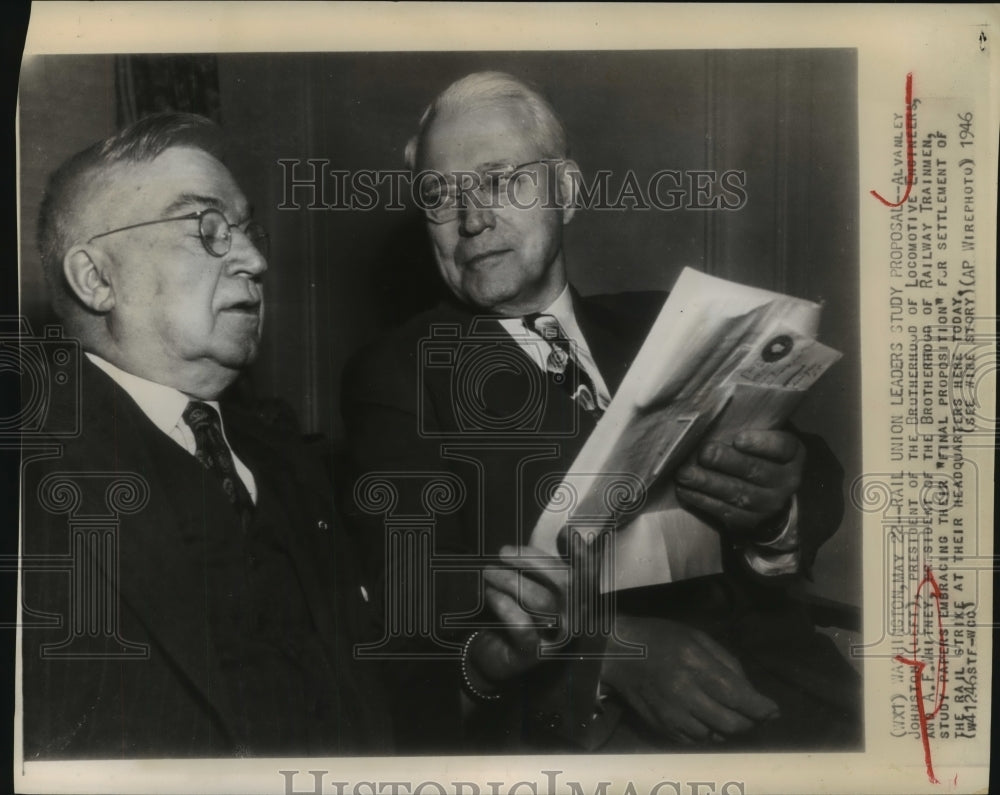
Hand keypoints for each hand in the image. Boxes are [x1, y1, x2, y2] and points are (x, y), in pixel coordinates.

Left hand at [466, 544, 569, 692]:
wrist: (491, 650)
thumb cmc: (514, 608)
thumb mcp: (531, 581)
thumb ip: (547, 561)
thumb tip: (568, 531)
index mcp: (578, 599)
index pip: (588, 574)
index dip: (583, 554)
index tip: (567, 531)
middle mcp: (575, 618)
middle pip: (565, 582)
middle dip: (532, 561)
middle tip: (503, 552)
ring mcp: (558, 638)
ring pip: (540, 601)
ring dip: (510, 581)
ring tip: (488, 573)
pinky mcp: (535, 653)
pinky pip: (522, 625)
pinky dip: (504, 606)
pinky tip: (490, 595)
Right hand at [603, 616, 778, 742]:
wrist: (617, 654)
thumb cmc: (660, 638)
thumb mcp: (696, 636)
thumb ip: (726, 661)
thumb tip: (751, 691)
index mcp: (694, 664)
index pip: (738, 696)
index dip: (761, 708)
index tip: (774, 711)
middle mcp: (684, 693)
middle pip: (731, 723)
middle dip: (749, 722)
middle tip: (755, 715)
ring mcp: (671, 714)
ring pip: (715, 736)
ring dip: (727, 728)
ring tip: (727, 714)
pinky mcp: (661, 727)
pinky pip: (695, 741)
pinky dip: (707, 733)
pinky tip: (705, 719)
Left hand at [675, 429, 803, 540]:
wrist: (771, 493)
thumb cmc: (759, 453)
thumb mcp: (765, 437)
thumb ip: (749, 427)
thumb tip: (714, 417)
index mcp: (793, 454)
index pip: (782, 447)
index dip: (761, 443)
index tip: (738, 439)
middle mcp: (786, 481)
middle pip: (755, 470)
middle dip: (726, 461)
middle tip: (703, 454)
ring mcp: (770, 504)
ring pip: (738, 493)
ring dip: (708, 483)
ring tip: (684, 474)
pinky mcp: (751, 521)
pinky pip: (726, 511)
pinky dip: (703, 501)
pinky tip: (685, 491)